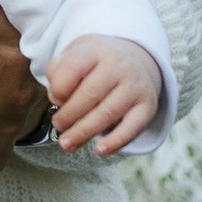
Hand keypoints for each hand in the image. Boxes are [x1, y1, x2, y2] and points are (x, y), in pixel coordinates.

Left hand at [45, 34, 161, 155]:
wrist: (137, 59)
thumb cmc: (96, 63)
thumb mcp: (75, 54)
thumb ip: (59, 70)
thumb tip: (57, 97)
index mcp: (96, 50)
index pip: (75, 66)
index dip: (60, 87)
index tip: (54, 99)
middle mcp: (119, 66)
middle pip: (91, 93)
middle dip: (69, 114)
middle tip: (58, 125)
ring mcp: (135, 86)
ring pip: (108, 113)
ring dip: (84, 132)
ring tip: (67, 143)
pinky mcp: (147, 107)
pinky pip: (132, 128)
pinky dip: (115, 142)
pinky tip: (99, 150)